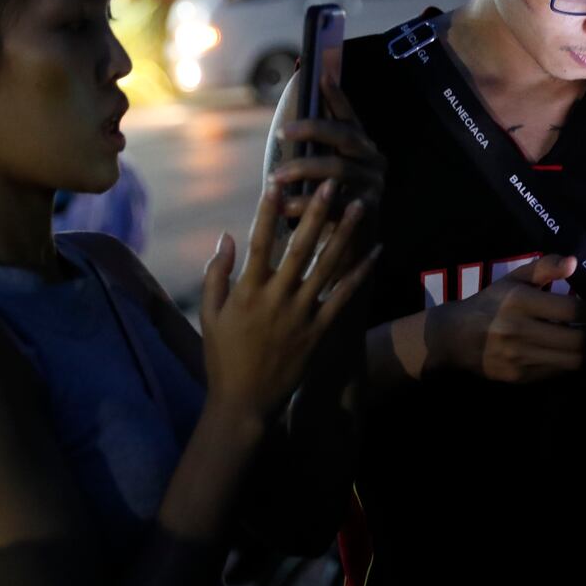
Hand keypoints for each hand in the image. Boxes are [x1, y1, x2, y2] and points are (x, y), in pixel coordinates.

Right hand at [200, 178, 378, 418]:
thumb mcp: (209, 315)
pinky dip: (361, 272)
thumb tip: (226, 236)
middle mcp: (276, 298)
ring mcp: (301, 315)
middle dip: (316, 212)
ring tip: (359, 206)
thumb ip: (216, 274)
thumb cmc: (223, 357)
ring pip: (327, 266)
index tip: (274, 182)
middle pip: (300, 247)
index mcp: (247, 291)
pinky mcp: (319, 330)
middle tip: (331, 183)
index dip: (267, 211)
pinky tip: (376, 251)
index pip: (258, 242)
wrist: (245, 403)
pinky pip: (344, 296)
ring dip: (345, 234)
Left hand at [273, 79, 384, 219]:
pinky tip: (285, 206)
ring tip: (274, 177)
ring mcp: (374, 183)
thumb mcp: (326, 167)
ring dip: (303, 170)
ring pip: (337, 169)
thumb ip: (317, 145)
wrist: (354, 241)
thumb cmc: (332, 198)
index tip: (320, 75)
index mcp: (363, 144)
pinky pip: (335, 203)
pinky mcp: (368, 209)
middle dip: (311, 130)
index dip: (336, 95)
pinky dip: (307, 204)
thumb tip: (294, 111)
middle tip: (280, 132)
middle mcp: (373, 159)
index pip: (348, 115)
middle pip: (344, 136)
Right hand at [431, 255, 585, 383]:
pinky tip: (574, 354)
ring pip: (571, 361)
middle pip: (577, 340)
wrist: (455, 337)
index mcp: (520, 301)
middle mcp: (519, 331)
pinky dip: (570, 364)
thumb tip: (574, 262)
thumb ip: (544, 267)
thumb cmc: (491, 303)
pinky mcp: (518, 377)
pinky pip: (556, 373)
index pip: (573, 310)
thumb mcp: (513, 279)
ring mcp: (518, 357)